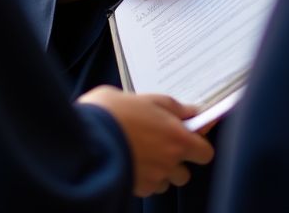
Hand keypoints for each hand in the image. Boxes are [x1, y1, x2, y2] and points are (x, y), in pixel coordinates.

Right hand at [79, 87, 213, 196]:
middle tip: (161, 141)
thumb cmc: (113, 113)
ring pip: (166, 181)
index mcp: (177, 138)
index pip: (205, 152)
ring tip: (143, 150)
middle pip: (186, 172)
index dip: (199, 143)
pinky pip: (148, 186)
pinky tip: (131, 158)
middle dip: (177, 160)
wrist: (83, 138)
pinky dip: (144, 176)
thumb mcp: (147, 99)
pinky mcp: (135, 188)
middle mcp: (168, 162)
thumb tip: (192, 112)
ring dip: (160, 169)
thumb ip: (173, 108)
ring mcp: (152, 178)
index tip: (191, 133)